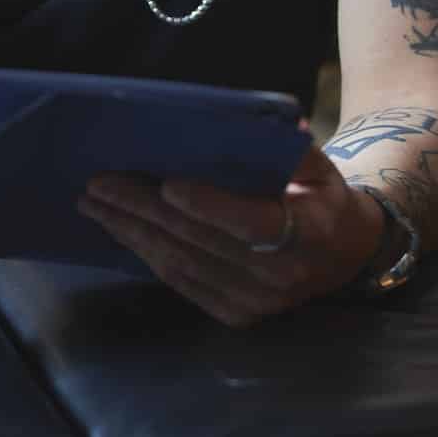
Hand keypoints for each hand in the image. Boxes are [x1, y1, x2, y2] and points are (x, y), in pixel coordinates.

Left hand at [77, 138, 383, 327]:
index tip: (167, 184)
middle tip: (100, 183)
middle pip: (202, 241)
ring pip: (183, 264)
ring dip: (132, 232)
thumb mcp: (318, 164)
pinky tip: (120, 229)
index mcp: (311, 233)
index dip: (209, 206)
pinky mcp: (236, 314)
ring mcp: (258, 301)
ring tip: (94, 204)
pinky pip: (182, 282)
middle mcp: (283, 276)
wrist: (343, 252)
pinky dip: (146, 253)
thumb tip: (259, 122)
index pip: (253, 223)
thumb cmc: (320, 195)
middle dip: (144, 210)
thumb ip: (288, 146)